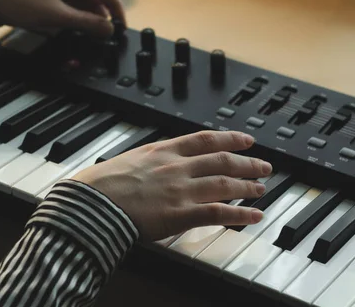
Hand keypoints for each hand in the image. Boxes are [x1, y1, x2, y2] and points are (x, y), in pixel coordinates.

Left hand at [0, 0, 124, 37]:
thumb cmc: (17, 1)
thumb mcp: (56, 15)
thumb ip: (85, 23)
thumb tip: (108, 29)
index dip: (115, 7)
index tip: (122, 24)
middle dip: (101, 14)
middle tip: (107, 33)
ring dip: (88, 16)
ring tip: (92, 33)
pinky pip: (69, 3)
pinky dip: (75, 15)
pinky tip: (77, 28)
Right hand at [72, 130, 272, 241]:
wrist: (91, 203)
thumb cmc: (100, 184)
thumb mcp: (126, 161)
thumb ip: (147, 161)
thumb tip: (152, 164)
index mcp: (162, 150)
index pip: (204, 139)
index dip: (230, 138)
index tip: (245, 139)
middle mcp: (175, 166)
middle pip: (221, 160)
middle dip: (246, 163)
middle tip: (263, 165)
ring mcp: (180, 189)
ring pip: (224, 184)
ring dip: (247, 186)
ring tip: (261, 189)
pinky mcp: (179, 213)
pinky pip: (217, 213)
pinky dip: (239, 214)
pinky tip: (253, 216)